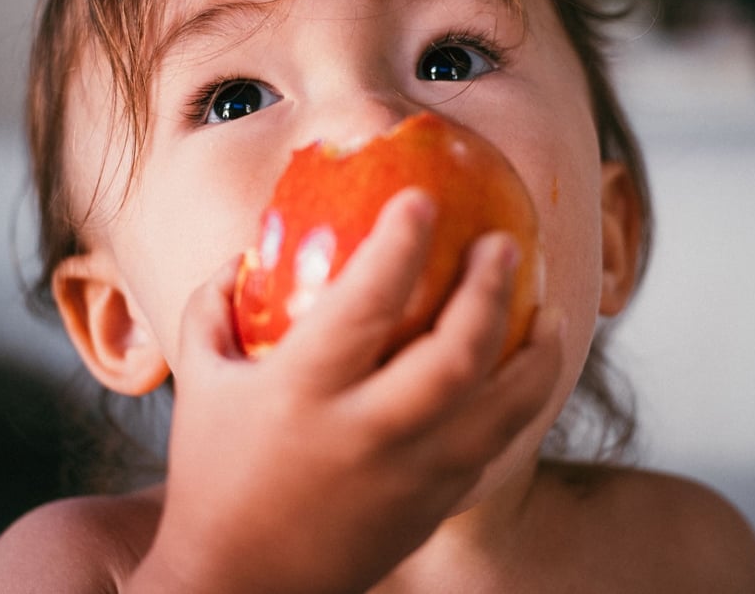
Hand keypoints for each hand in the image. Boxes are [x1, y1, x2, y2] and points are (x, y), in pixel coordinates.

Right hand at [126, 188, 562, 593]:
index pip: (363, 304)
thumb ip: (212, 309)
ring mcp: (411, 477)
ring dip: (536, 351)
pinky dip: (523, 401)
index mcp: (303, 394)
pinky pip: (497, 446)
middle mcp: (367, 434)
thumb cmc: (214, 475)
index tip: (423, 199)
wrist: (243, 588)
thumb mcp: (202, 383)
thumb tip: (243, 255)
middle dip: (490, 289)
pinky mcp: (436, 505)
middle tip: (507, 243)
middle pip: (456, 355)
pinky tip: (529, 368)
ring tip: (551, 308)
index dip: (399, 245)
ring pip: (502, 408)